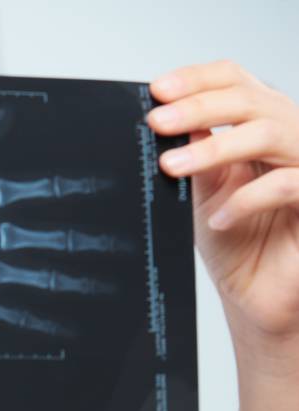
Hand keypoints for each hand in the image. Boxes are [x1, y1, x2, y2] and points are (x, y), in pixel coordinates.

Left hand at [146, 59, 298, 340]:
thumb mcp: (206, 196)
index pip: (236, 81)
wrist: (257, 299)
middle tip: (158, 122)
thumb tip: (174, 120)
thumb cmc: (237, 246)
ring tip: (172, 168)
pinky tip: (218, 219)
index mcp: (262, 125)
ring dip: (215, 149)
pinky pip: (289, 184)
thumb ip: (197, 158)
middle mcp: (289, 137)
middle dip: (199, 107)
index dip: (198, 79)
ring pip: (270, 132)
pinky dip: (247, 199)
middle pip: (252, 99)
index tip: (157, 91)